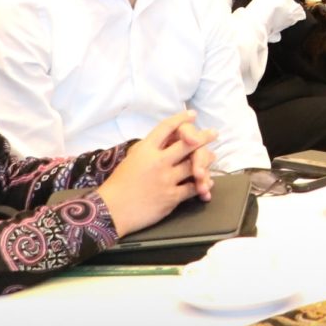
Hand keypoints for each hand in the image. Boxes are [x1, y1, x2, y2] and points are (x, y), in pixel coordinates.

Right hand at [96, 112, 215, 236]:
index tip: (192, 115)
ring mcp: (166, 179)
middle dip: (204, 137)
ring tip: (212, 157)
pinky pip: (193, 188)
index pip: (167, 127)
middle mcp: (158, 161)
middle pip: (188, 143)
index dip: (182, 119)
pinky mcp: (171, 197)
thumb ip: (148, 149)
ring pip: (194, 165)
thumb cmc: (118, 184)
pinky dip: (202, 184)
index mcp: (146, 149)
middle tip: (214, 133)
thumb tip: (165, 140)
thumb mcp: (131, 159)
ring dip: (206, 161)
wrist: (112, 211)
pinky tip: (207, 183)